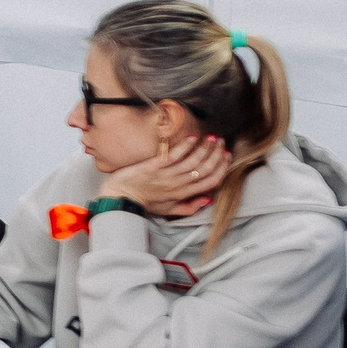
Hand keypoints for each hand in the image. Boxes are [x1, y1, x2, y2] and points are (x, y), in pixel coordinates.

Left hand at [100, 134, 229, 216]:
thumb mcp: (169, 210)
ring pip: (193, 161)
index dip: (222, 168)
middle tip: (220, 142)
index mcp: (183, 194)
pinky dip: (185, 146)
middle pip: (205, 169)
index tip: (226, 155)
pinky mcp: (153, 166)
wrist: (120, 198)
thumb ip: (190, 207)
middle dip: (216, 154)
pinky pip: (174, 155)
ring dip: (205, 148)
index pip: (211, 181)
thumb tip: (209, 199)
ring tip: (210, 137)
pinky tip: (192, 137)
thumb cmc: (144, 202)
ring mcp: (166, 175)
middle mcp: (178, 185)